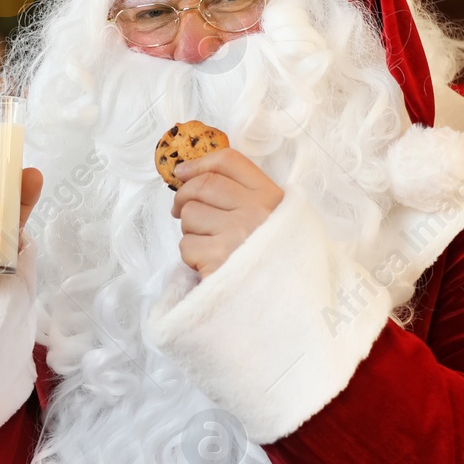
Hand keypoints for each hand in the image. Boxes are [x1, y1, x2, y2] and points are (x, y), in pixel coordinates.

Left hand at [170, 147, 283, 278]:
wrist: (282, 302)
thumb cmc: (271, 259)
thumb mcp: (273, 219)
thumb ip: (244, 195)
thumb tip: (190, 174)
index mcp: (271, 197)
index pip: (229, 162)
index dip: (199, 163)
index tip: (182, 172)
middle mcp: (255, 211)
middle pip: (203, 185)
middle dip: (183, 196)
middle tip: (180, 210)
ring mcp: (236, 235)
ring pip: (190, 215)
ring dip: (190, 230)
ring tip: (207, 244)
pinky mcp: (218, 260)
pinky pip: (187, 245)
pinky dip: (190, 255)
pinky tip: (208, 263)